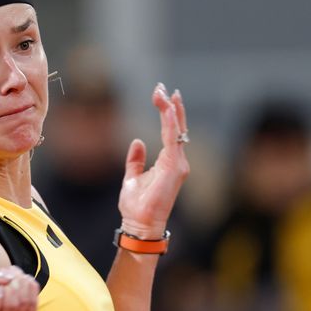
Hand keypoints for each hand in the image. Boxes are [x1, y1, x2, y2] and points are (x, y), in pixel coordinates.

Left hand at [118, 83, 189, 238]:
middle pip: (177, 127)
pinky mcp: (175, 168)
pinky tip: (167, 109)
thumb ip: (136, 160)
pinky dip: (171, 124)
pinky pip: (174, 141)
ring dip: (170, 111)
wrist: (139, 223)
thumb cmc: (137, 205)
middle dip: (171, 106)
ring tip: (163, 93)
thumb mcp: (132, 176)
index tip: (161, 95)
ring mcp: (178, 165)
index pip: (171, 132)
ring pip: (176, 131)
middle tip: (163, 87)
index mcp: (168, 162)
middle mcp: (177, 161)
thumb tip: (137, 142)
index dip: (168, 113)